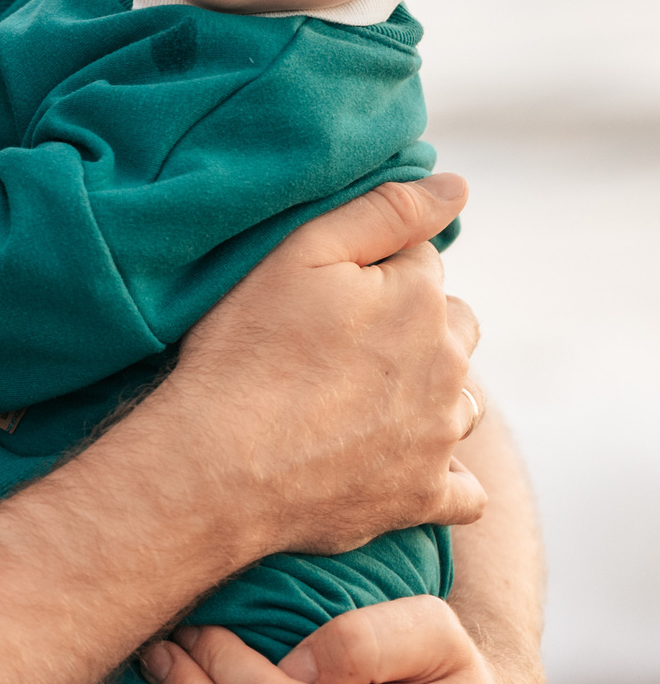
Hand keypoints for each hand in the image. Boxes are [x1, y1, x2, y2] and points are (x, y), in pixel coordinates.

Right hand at [154, 177, 482, 564]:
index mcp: (421, 300)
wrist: (219, 464)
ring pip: (459, 403)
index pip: (420, 263)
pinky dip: (440, 476)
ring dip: (428, 397)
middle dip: (412, 329)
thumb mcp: (299, 253)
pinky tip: (397, 465)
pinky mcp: (424, 495)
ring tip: (357, 403)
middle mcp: (449, 367)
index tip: (324, 292)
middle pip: (451, 329)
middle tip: (339, 345)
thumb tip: (458, 187)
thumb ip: (385, 212)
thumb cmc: (247, 350)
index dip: (371, 272)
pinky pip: (463, 490)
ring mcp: (441, 437)